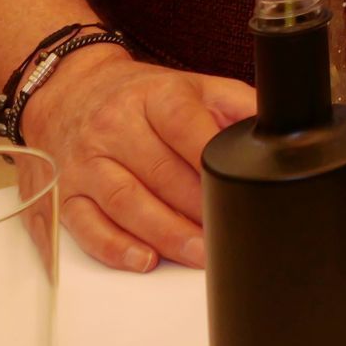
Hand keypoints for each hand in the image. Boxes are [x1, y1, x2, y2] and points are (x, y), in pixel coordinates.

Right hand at [22, 46, 255, 271]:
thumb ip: (238, 104)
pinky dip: (115, 247)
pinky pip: (86, 225)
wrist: (73, 91)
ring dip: (164, 233)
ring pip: (125, 201)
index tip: (235, 185)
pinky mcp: (67, 191)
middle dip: (196, 206)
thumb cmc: (143, 95)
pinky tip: (144, 259)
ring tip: (198, 253)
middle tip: (225, 230)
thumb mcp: (194, 85)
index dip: (209, 160)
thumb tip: (279, 125)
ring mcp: (87, 161)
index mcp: (154, 95)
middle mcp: (115, 126)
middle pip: (158, 171)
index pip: (183, 126)